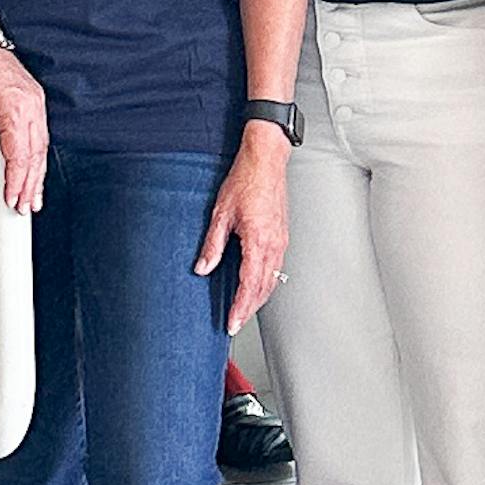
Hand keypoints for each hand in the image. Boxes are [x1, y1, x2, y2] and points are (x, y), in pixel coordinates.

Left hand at [0, 39, 50, 220]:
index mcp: (13, 111)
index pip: (20, 157)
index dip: (17, 183)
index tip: (12, 201)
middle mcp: (31, 108)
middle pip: (35, 156)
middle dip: (30, 186)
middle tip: (25, 208)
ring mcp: (37, 104)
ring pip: (41, 148)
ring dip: (37, 175)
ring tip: (32, 198)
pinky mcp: (36, 101)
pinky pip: (40, 135)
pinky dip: (36, 156)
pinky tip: (33, 171)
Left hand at [197, 132, 288, 326]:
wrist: (266, 160)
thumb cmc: (245, 181)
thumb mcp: (220, 214)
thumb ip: (212, 245)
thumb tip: (203, 268)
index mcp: (258, 241)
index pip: (249, 285)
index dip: (240, 307)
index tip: (232, 323)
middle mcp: (274, 244)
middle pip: (264, 288)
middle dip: (250, 309)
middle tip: (237, 324)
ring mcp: (281, 240)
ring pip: (273, 279)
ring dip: (259, 298)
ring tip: (245, 311)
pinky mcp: (282, 235)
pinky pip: (276, 266)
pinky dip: (267, 282)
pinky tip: (259, 286)